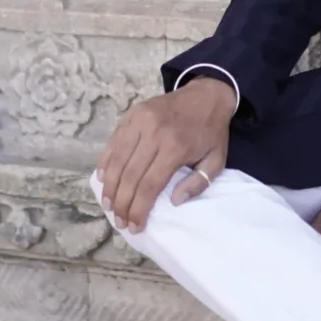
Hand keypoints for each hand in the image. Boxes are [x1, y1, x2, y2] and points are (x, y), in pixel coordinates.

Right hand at [98, 76, 234, 230]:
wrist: (207, 95)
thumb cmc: (211, 132)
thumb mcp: (216, 160)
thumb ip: (198, 183)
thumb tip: (174, 201)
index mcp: (176, 147)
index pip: (150, 185)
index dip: (139, 209)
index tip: (134, 226)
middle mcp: (154, 133)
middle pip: (130, 176)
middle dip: (122, 203)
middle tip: (119, 221)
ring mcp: (140, 121)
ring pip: (117, 160)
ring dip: (110, 187)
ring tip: (108, 205)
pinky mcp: (132, 114)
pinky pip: (113, 142)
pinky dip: (106, 162)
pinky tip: (103, 179)